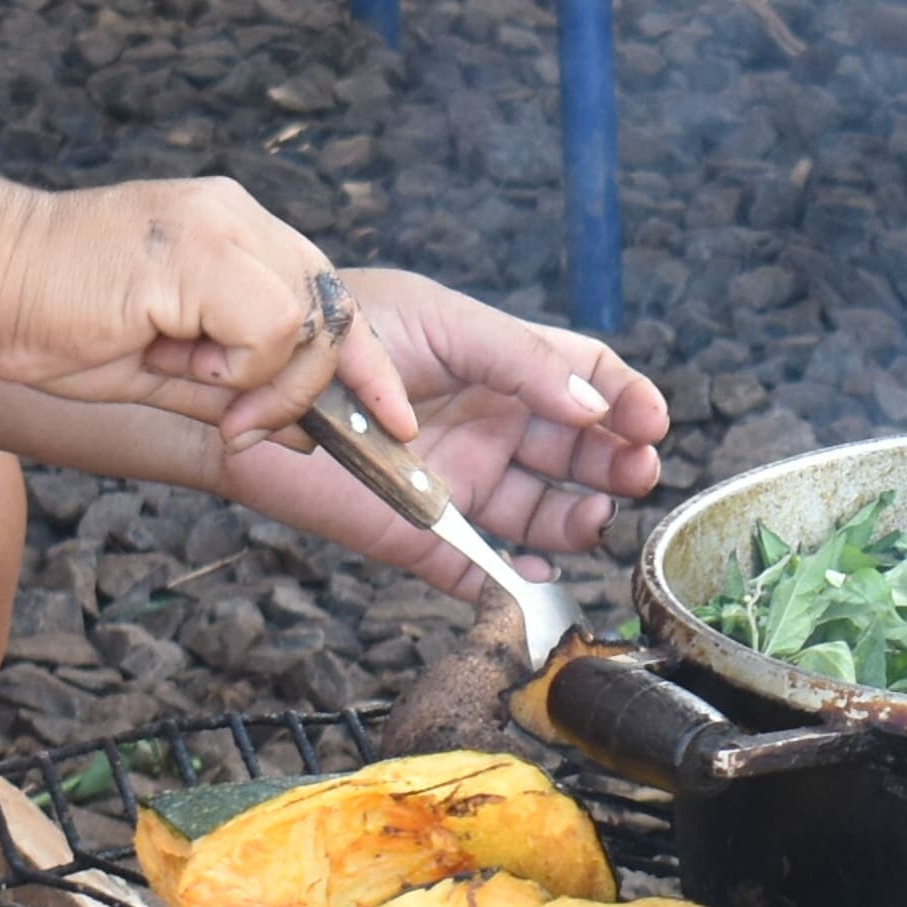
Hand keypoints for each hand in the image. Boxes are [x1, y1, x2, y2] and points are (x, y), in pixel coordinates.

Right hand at [0, 175, 355, 445]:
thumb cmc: (50, 319)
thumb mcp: (163, 366)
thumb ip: (235, 390)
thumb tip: (307, 434)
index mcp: (232, 232)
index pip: (327, 296)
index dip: (364, 363)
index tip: (391, 422)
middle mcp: (238, 216)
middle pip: (334, 309)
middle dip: (322, 389)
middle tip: (249, 430)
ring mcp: (223, 224)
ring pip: (308, 322)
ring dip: (262, 380)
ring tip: (187, 377)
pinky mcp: (201, 249)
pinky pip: (269, 325)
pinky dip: (236, 365)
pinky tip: (172, 356)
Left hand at [218, 275, 673, 601]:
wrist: (256, 387)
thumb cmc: (346, 335)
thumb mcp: (445, 322)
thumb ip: (521, 360)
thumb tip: (594, 404)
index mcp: (504, 367)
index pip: (588, 382)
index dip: (626, 399)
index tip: (650, 420)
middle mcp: (493, 428)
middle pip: (580, 453)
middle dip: (616, 463)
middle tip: (635, 472)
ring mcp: (463, 485)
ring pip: (544, 517)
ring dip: (578, 521)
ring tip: (590, 518)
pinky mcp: (424, 536)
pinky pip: (481, 573)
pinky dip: (514, 584)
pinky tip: (536, 572)